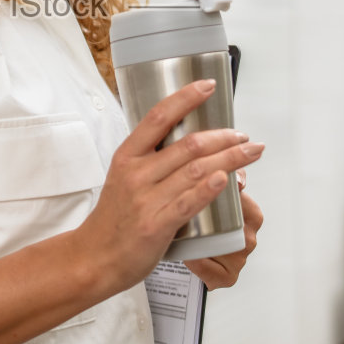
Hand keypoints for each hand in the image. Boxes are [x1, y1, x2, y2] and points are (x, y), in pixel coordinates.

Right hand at [77, 80, 264, 292]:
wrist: (93, 257)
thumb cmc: (113, 219)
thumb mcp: (123, 178)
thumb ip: (152, 161)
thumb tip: (192, 146)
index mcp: (127, 156)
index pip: (159, 116)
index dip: (186, 97)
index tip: (208, 86)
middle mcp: (136, 173)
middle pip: (188, 145)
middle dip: (224, 136)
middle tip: (244, 136)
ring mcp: (146, 199)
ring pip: (196, 170)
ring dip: (230, 158)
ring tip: (250, 152)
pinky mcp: (156, 225)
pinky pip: (188, 202)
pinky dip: (210, 188)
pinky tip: (226, 179)